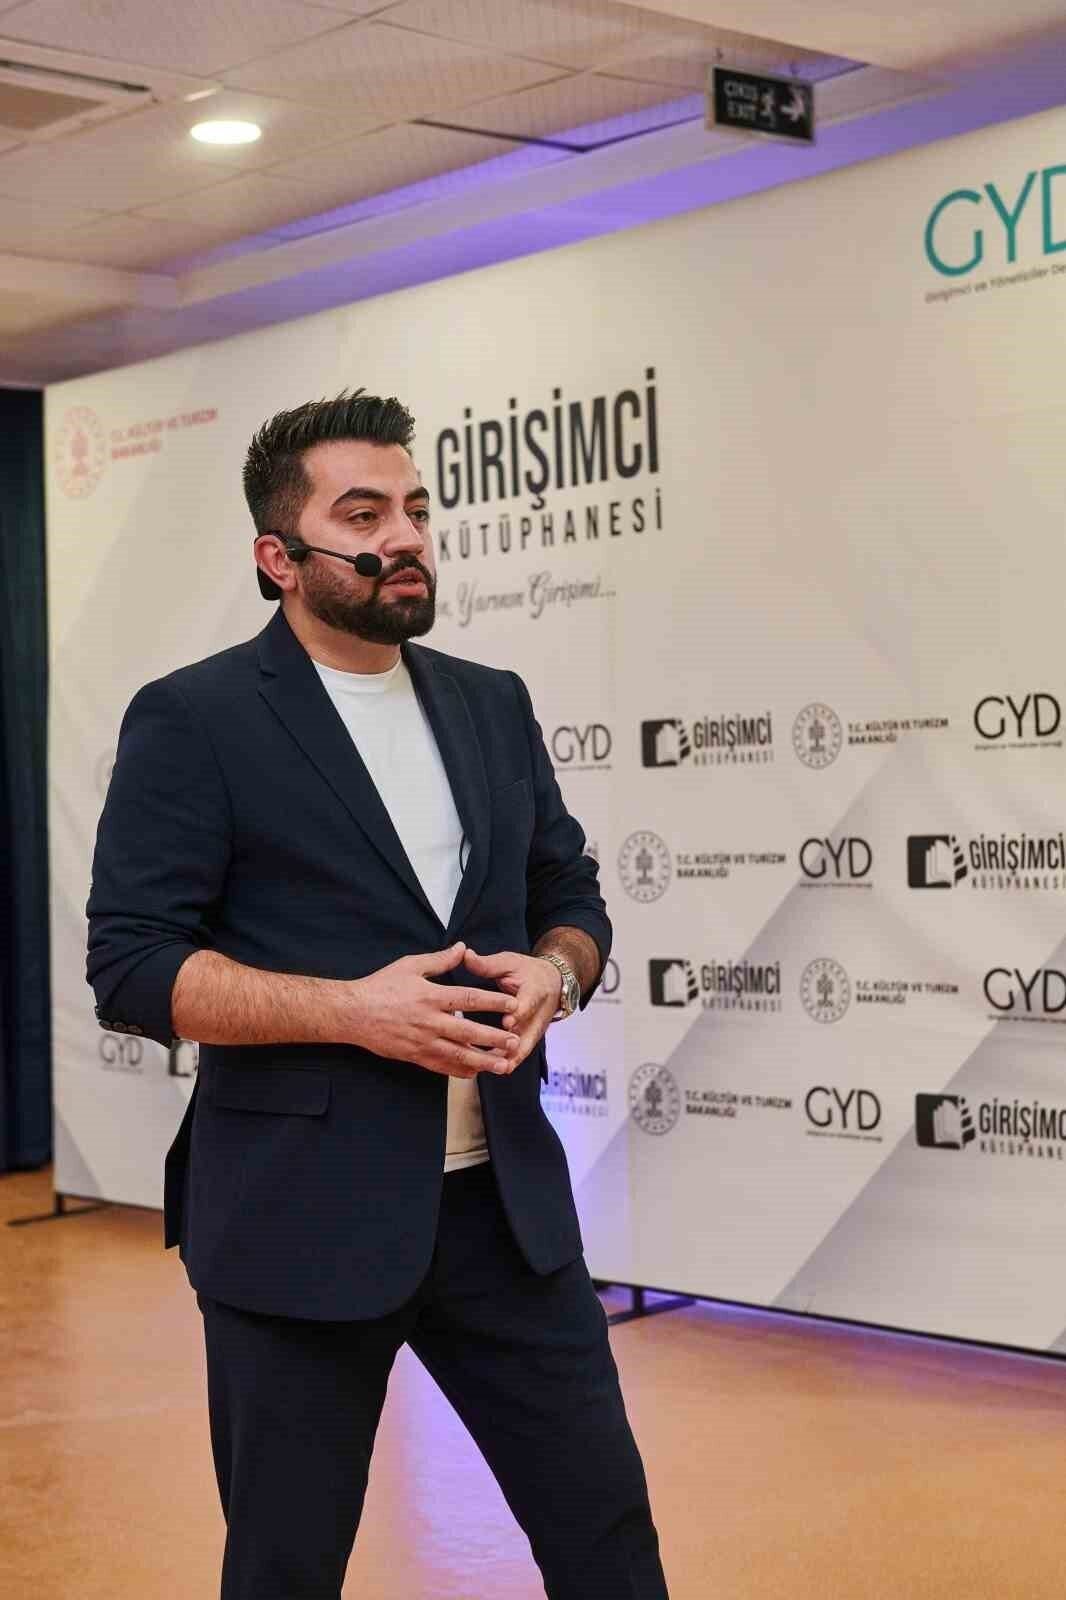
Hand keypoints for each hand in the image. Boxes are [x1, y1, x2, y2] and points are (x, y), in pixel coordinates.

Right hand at [348, 942, 519, 1078]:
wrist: (352, 1014)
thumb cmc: (380, 986)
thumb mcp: (409, 966)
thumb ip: (439, 960)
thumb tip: (463, 948)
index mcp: (431, 996)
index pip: (469, 1000)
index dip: (493, 1003)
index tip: (512, 1006)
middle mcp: (430, 1021)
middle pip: (469, 1031)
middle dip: (494, 1038)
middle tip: (515, 1041)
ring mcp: (423, 1042)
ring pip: (458, 1055)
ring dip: (483, 1061)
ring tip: (503, 1065)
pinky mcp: (414, 1056)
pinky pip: (441, 1066)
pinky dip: (459, 1071)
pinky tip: (475, 1073)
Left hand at [463, 948, 561, 1066]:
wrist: (552, 982)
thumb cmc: (527, 971)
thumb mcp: (509, 962)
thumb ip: (487, 964)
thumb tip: (465, 955)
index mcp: (535, 992)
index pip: (527, 1005)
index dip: (518, 1015)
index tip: (507, 1022)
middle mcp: (538, 1015)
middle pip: (528, 1035)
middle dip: (513, 1047)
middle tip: (497, 1058)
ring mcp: (535, 1030)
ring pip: (523, 1050)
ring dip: (507, 1059)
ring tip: (488, 1068)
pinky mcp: (530, 1040)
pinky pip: (518, 1054)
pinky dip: (505, 1062)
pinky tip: (487, 1069)